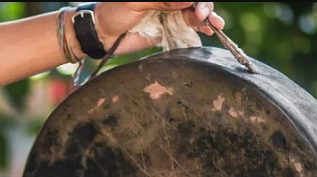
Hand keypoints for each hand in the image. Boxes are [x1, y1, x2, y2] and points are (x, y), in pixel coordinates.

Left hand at [92, 2, 225, 53]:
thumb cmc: (113, 12)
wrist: (101, 34)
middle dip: (204, 7)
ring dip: (206, 18)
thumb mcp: (136, 2)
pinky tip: (208, 30)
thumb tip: (188, 1)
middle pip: (194, 0)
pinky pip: (188, 26)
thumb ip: (162, 0)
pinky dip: (199, 28)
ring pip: (194, 12)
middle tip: (206, 17)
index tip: (198, 8)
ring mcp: (169, 12)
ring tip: (214, 26)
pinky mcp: (168, 28)